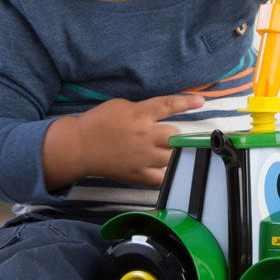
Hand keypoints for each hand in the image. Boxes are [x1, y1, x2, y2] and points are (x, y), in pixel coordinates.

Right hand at [42, 93, 204, 190]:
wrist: (78, 147)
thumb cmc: (98, 123)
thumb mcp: (121, 106)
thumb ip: (143, 109)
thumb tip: (162, 113)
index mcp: (139, 115)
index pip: (168, 106)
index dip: (186, 102)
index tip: (201, 101)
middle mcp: (144, 135)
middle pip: (175, 136)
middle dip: (176, 136)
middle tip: (171, 138)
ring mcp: (142, 157)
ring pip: (172, 157)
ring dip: (173, 154)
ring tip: (166, 153)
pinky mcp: (137, 174)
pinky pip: (162, 178)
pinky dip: (166, 174)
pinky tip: (164, 170)